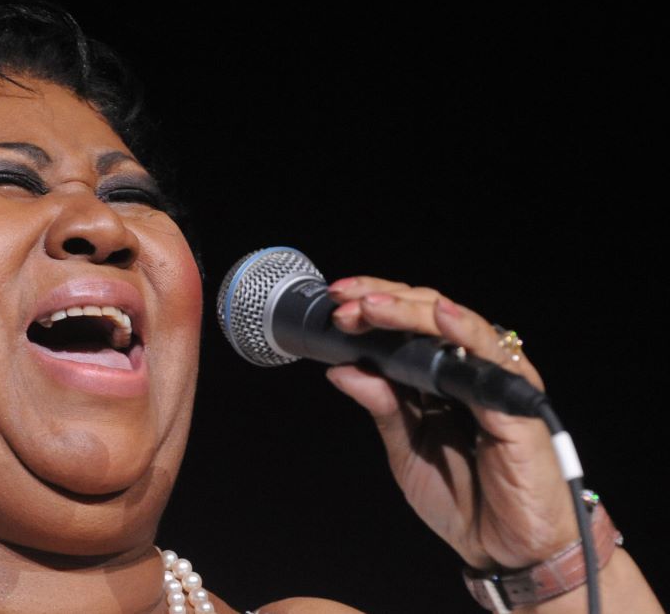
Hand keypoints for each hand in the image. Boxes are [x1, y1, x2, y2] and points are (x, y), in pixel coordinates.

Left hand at [324, 276, 575, 570]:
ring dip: (409, 311)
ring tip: (371, 306)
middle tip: (345, 304)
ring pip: (454, 324)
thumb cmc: (466, 499)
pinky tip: (440, 316)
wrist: (507, 551)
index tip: (335, 303)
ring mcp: (495, 381)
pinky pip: (493, 357)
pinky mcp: (517, 402)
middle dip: (382, 302)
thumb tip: (340, 369)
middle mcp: (468, 370)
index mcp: (440, 378)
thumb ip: (382, 406)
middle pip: (427, 314)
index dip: (372, 308)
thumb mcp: (406, 449)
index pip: (406, 325)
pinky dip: (465, 331)